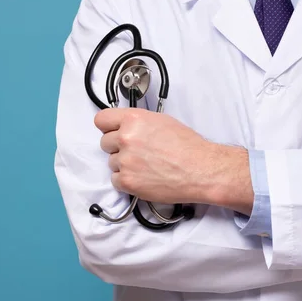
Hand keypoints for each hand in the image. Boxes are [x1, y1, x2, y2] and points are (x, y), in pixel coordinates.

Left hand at [93, 108, 253, 213]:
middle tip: (137, 152)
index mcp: (133, 119)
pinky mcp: (127, 181)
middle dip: (118, 147)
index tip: (112, 131)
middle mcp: (126, 138)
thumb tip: (124, 127)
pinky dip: (127, 181)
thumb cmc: (187, 146)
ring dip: (124, 165)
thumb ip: (138, 122)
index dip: (108, 127)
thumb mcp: (161, 121)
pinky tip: (144, 177)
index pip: (101, 120)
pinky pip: (115, 180)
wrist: (200, 169)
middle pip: (105, 142)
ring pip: (111, 162)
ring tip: (146, 166)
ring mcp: (125, 160)